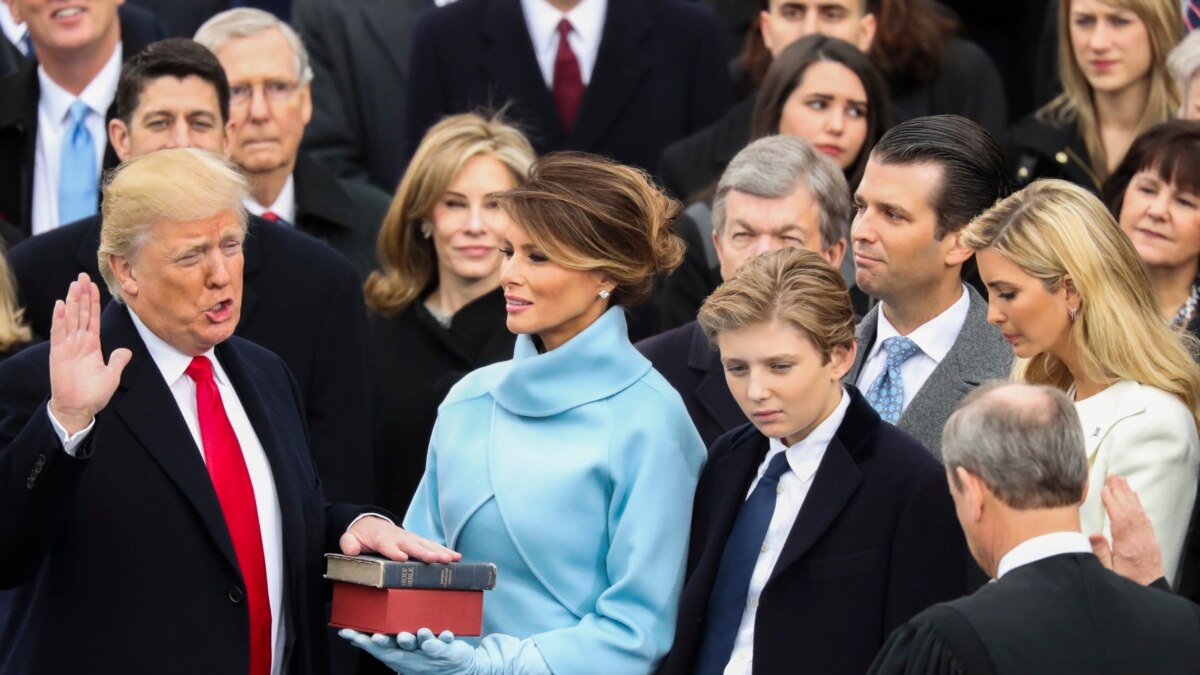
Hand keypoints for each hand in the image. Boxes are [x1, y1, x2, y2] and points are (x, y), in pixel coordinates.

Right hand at [48, 274, 131, 433]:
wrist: (78, 408)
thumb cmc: (93, 394)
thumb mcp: (112, 375)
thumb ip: (118, 361)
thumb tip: (126, 351)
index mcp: (92, 345)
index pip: (93, 318)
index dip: (93, 302)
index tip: (93, 286)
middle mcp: (79, 342)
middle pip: (81, 313)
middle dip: (82, 295)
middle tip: (83, 276)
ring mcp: (68, 346)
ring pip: (71, 318)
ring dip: (72, 301)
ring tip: (74, 284)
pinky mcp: (58, 353)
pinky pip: (59, 332)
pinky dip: (60, 318)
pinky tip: (61, 304)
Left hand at [339, 516, 460, 562]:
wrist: (371, 524)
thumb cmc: (361, 535)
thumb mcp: (350, 538)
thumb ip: (348, 543)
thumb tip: (351, 550)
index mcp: (382, 538)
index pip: (388, 545)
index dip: (394, 551)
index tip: (402, 557)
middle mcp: (399, 537)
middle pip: (413, 545)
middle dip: (425, 552)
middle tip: (437, 559)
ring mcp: (410, 539)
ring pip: (426, 545)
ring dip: (439, 552)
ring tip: (452, 559)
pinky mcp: (418, 541)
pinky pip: (432, 546)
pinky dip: (444, 551)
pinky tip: (457, 558)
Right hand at [340, 628, 477, 674]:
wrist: (457, 670)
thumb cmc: (421, 657)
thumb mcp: (397, 654)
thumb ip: (376, 645)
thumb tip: (351, 638)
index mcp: (396, 653)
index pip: (377, 646)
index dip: (363, 640)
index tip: (347, 632)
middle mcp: (410, 653)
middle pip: (397, 647)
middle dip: (387, 642)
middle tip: (377, 637)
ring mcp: (428, 653)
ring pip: (422, 644)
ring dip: (419, 638)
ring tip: (418, 631)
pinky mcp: (446, 650)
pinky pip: (444, 644)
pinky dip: (443, 638)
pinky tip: (445, 633)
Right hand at [1088, 475, 1164, 585]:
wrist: (1149, 590)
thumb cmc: (1126, 582)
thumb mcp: (1107, 572)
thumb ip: (1100, 553)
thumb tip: (1093, 535)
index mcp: (1128, 548)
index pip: (1120, 521)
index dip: (1113, 504)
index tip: (1105, 490)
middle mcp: (1140, 540)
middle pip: (1131, 511)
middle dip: (1121, 492)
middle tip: (1113, 477)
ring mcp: (1147, 538)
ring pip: (1139, 512)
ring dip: (1129, 495)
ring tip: (1121, 481)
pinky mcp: (1150, 538)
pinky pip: (1144, 517)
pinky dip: (1137, 504)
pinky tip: (1132, 497)